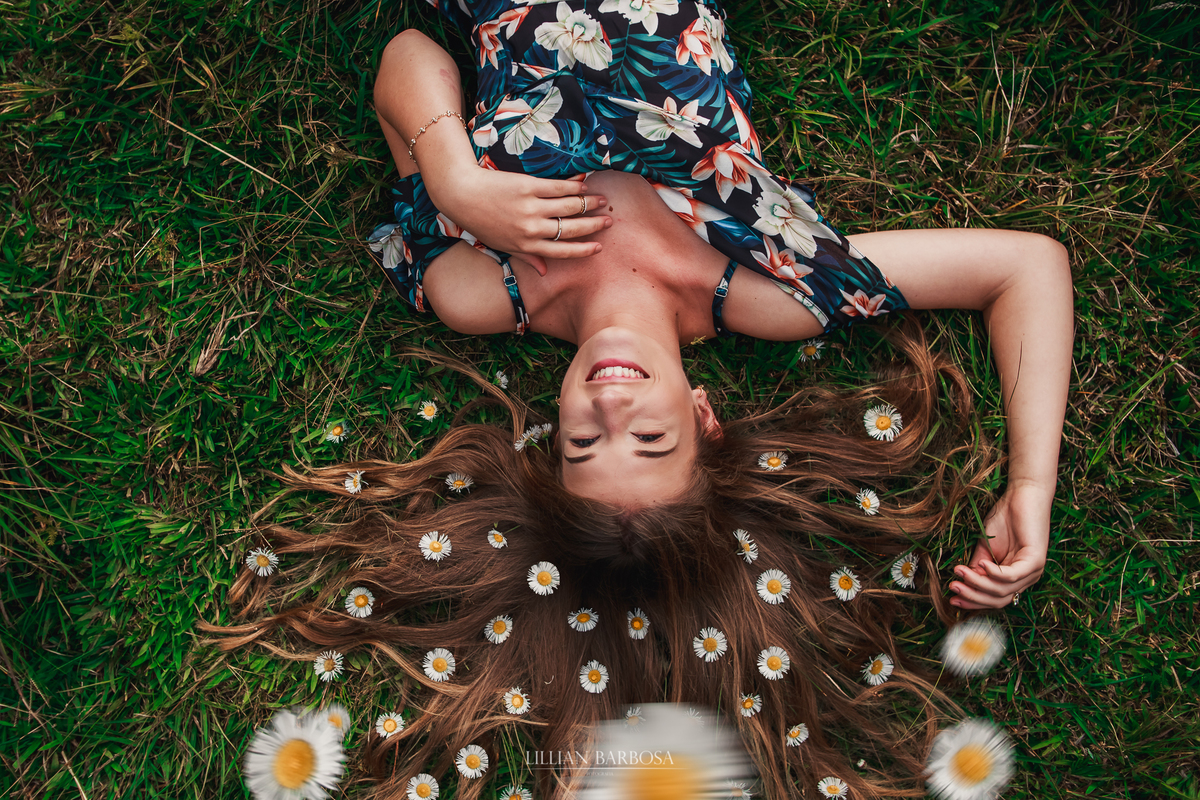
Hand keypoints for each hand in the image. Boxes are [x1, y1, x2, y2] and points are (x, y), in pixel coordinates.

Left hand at [428, 165, 611, 275]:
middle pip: (571, 229)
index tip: (599, 246)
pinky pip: (558, 188)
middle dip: (593, 225)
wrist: (462, 194)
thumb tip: (545, 271)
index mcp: (526, 246)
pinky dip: (574, 187)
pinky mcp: (528, 187)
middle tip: (609, 221)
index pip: (563, 251)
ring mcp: (531, 208)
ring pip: (569, 207)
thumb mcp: (503, 246)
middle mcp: (531, 229)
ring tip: (602, 200)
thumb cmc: (482, 222)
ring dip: (589, 204)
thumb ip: (527, 257)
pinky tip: (584, 186)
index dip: (584, 249)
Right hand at [948, 481, 1051, 608]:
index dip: (973, 600)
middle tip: (953, 587)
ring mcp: (1033, 571)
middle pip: (999, 600)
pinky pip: (1011, 576)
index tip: (951, 597)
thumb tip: (963, 585)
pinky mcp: (1036, 560)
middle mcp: (1027, 578)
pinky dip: (993, 574)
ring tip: (960, 572)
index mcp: (1016, 577)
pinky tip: (981, 564)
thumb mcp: (985, 547)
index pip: (995, 599)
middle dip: (973, 596)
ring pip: (1003, 590)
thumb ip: (977, 567)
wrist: (1022, 494)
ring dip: (978, 583)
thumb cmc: (1005, 517)